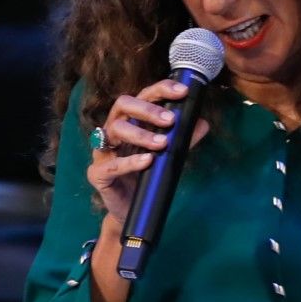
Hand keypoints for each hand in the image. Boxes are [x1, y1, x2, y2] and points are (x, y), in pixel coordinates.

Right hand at [86, 80, 209, 227]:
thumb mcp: (168, 155)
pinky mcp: (97, 174)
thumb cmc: (145, 177)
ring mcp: (102, 151)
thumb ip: (182, 140)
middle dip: (147, 109)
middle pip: (122, 105)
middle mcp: (112, 131)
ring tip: (162, 143)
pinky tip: (148, 161)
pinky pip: (111, 164)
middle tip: (170, 120)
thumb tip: (202, 123)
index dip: (161, 90)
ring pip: (115, 130)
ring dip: (141, 134)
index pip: (142, 96)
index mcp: (129, 121)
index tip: (182, 92)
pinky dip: (131, 161)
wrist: (130, 212)